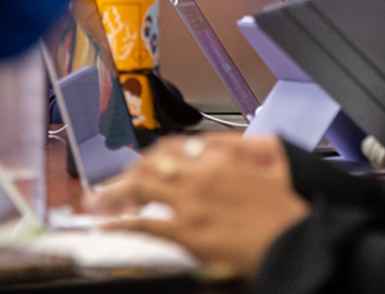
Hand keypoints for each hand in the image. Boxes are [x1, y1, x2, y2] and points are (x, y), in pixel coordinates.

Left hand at [87, 134, 308, 278]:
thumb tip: (219, 154)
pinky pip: (144, 225)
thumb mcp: (263, 169)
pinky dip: (120, 225)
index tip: (145, 161)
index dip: (154, 153)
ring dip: (114, 193)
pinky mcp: (186, 231)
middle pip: (152, 163)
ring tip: (97, 200)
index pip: (175, 146)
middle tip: (114, 181)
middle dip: (129, 171)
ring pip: (141, 187)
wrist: (288, 237)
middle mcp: (200, 174)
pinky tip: (106, 227)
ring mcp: (190, 202)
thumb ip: (239, 158)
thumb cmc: (281, 210)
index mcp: (220, 158)